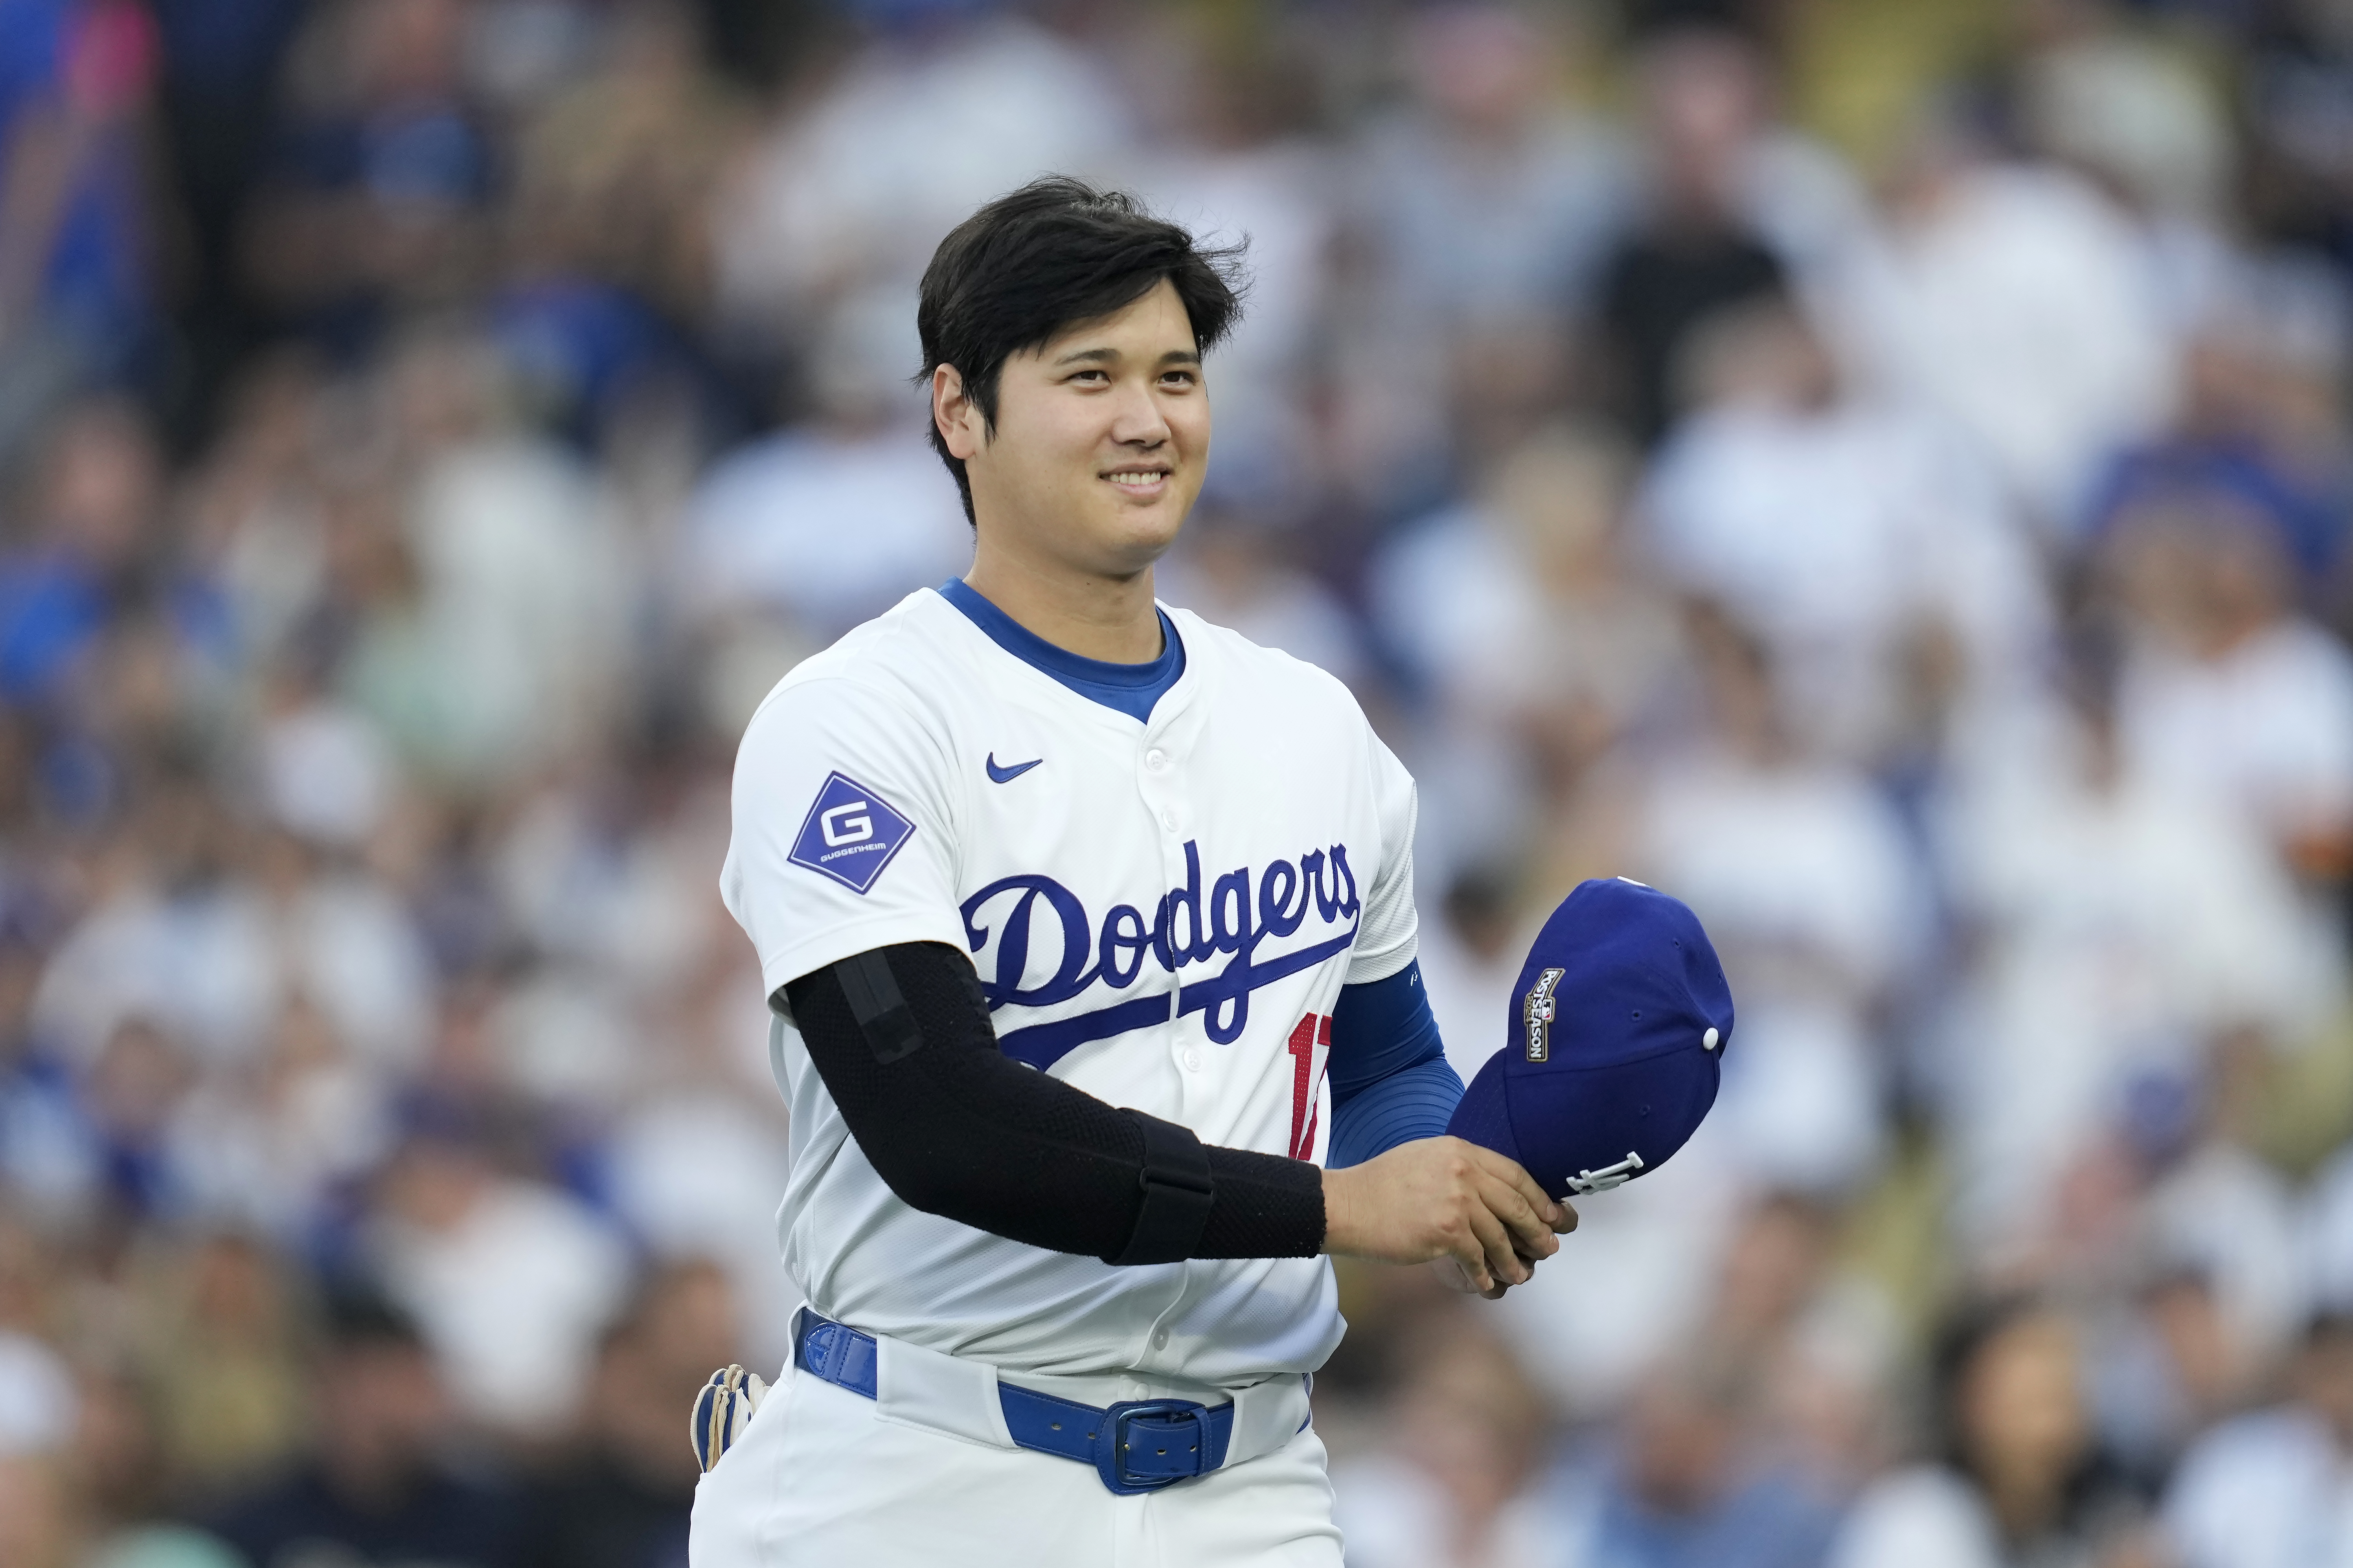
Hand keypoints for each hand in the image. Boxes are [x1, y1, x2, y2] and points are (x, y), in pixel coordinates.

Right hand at [1320, 1137, 1575, 1293]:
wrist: (1347, 1204)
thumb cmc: (1380, 1186)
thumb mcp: (1425, 1159)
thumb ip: (1460, 1168)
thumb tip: (1491, 1191)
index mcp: (1460, 1151)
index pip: (1514, 1173)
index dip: (1538, 1198)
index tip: (1551, 1215)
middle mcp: (1464, 1171)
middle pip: (1516, 1205)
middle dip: (1537, 1231)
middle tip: (1548, 1248)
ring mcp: (1457, 1201)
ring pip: (1500, 1237)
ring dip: (1512, 1261)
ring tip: (1518, 1274)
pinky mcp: (1446, 1231)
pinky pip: (1477, 1258)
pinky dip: (1484, 1274)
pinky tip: (1485, 1283)